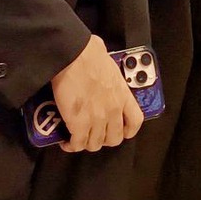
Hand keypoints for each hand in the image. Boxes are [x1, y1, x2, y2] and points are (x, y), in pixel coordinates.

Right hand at [50, 35, 143, 152]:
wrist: (74, 56)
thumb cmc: (90, 54)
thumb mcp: (111, 68)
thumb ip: (111, 79)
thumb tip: (104, 74)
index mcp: (123, 95)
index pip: (135, 122)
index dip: (127, 130)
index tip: (119, 130)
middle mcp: (113, 110)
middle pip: (114, 139)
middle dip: (103, 139)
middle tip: (93, 133)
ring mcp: (97, 119)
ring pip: (95, 144)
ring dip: (86, 143)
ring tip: (77, 137)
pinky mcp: (79, 123)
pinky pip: (77, 143)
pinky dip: (71, 145)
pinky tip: (65, 141)